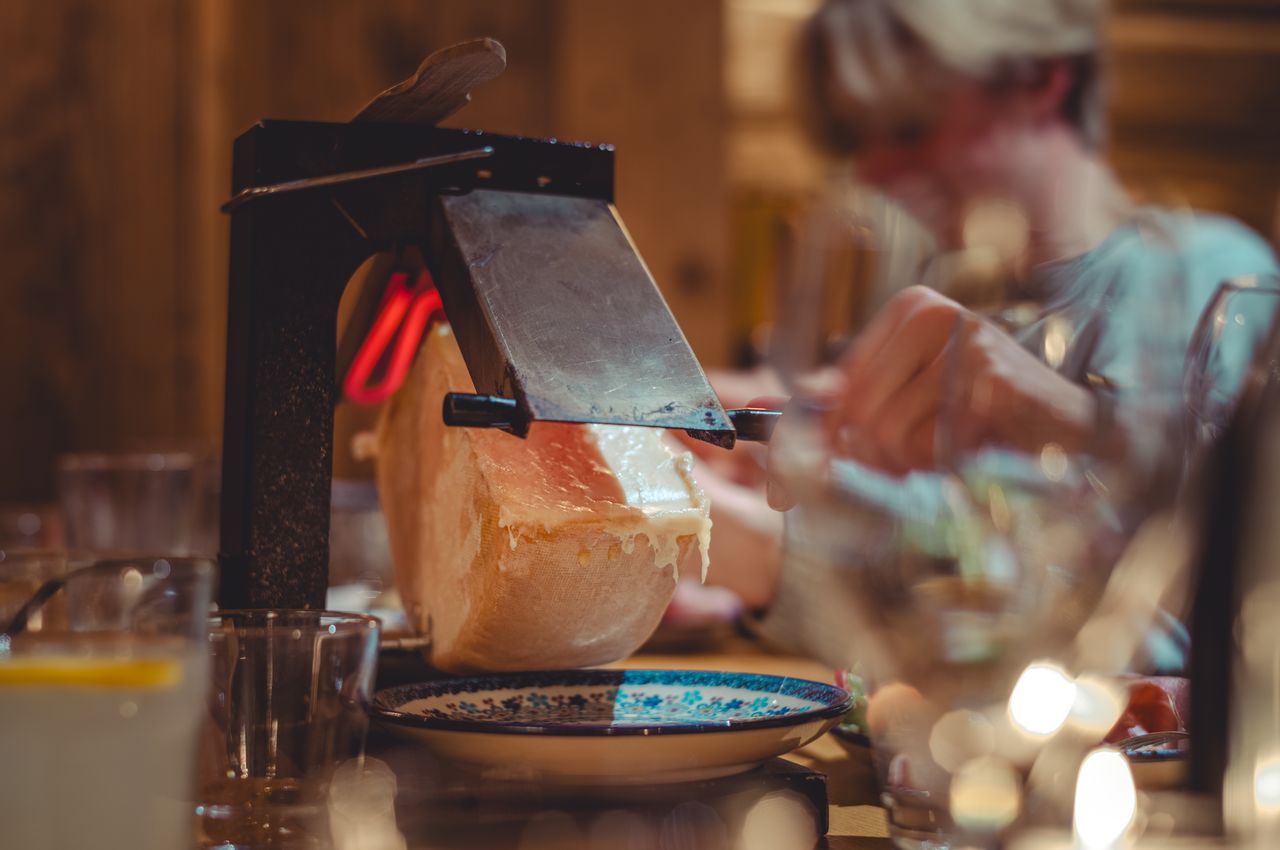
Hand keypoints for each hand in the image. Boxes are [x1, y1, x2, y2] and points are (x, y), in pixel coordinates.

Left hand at [765, 286, 1096, 508]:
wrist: (1074, 432)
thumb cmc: (985, 418)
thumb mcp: (906, 405)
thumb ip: (841, 405)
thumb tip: (763, 404)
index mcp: (908, 312)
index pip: (831, 387)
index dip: (813, 444)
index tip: (789, 491)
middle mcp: (934, 312)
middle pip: (855, 415)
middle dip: (872, 463)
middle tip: (905, 475)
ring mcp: (966, 339)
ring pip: (889, 432)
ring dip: (913, 467)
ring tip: (947, 458)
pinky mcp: (992, 375)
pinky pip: (931, 443)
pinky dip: (945, 467)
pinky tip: (975, 453)